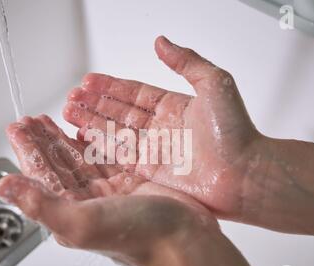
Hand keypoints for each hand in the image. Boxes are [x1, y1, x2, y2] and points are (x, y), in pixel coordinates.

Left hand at [0, 114, 269, 265]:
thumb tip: (4, 188)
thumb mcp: (80, 221)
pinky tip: (85, 130)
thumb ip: (41, 204)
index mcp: (70, 212)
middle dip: (42, 141)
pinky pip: (105, 156)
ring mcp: (109, 190)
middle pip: (58, 165)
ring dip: (63, 138)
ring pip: (79, 158)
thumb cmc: (137, 235)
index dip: (27, 152)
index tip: (16, 129)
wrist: (184, 237)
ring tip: (50, 119)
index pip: (40, 177)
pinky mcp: (129, 180)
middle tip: (30, 120)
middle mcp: (87, 202)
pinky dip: (93, 141)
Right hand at [63, 36, 265, 220]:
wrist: (244, 175)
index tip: (89, 80)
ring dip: (91, 122)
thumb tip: (161, 41)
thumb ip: (186, 61)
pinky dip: (101, 146)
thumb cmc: (236, 132)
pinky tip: (84, 136)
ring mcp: (155, 150)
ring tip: (69, 112)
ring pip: (115, 132)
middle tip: (72, 96)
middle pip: (120, 111)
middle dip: (94, 103)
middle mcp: (162, 128)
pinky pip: (120, 155)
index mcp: (174, 106)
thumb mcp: (214, 83)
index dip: (111, 86)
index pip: (134, 93)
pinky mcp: (151, 171)